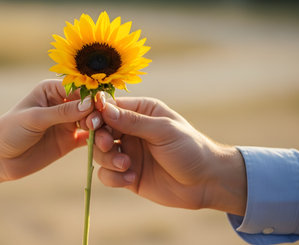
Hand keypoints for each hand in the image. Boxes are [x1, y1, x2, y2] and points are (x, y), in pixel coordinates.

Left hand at [0, 79, 100, 180]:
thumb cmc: (9, 131)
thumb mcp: (34, 118)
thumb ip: (62, 112)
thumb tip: (89, 103)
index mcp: (52, 90)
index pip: (79, 88)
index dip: (92, 95)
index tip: (102, 104)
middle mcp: (63, 104)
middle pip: (89, 104)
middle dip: (97, 112)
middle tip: (98, 123)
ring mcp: (68, 123)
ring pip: (92, 121)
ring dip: (100, 127)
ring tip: (102, 137)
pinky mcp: (70, 141)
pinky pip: (90, 139)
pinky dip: (98, 141)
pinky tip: (102, 146)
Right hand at [93, 95, 246, 214]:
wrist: (206, 182)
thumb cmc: (190, 148)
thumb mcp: (163, 130)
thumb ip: (133, 121)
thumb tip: (104, 108)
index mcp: (141, 112)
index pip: (110, 107)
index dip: (97, 113)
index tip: (93, 122)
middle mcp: (130, 131)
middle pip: (99, 130)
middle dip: (100, 139)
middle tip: (108, 145)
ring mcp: (127, 153)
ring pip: (100, 153)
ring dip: (108, 160)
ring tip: (127, 165)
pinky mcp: (127, 174)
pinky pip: (107, 175)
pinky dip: (114, 177)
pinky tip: (132, 179)